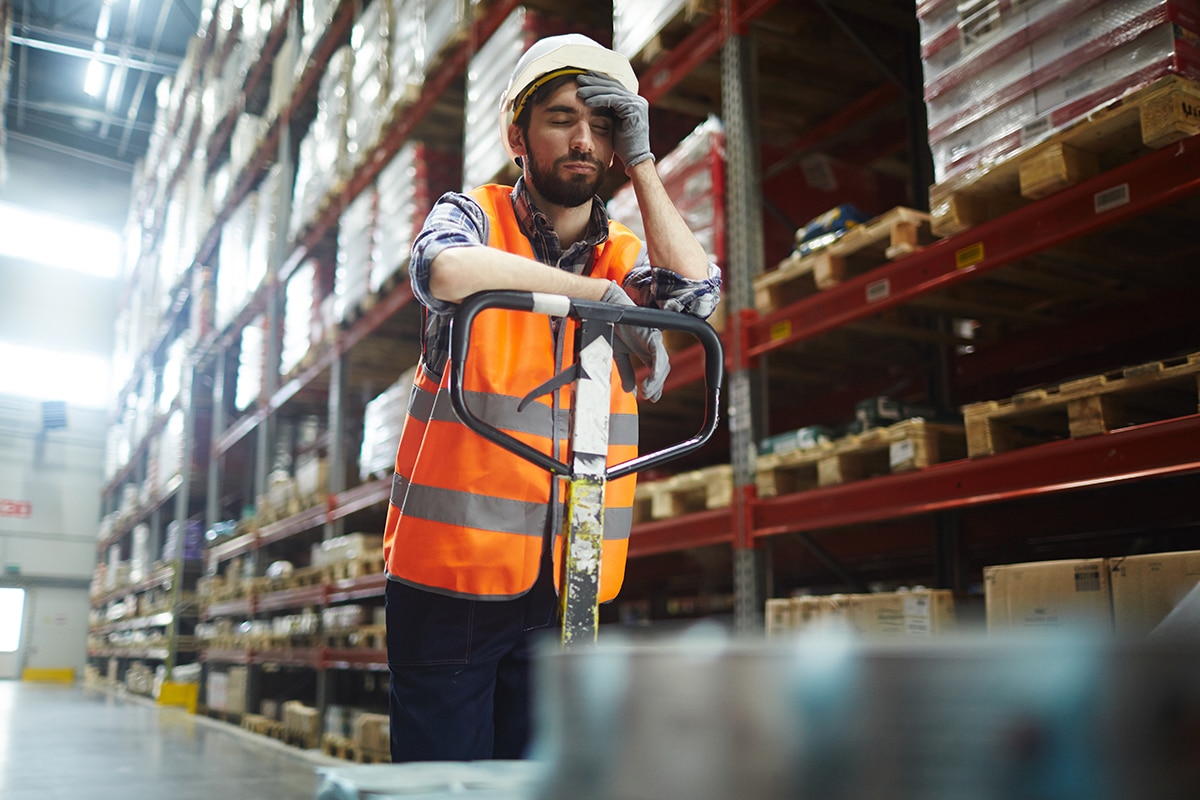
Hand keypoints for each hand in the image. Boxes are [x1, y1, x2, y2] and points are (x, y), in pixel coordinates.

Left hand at [575, 73, 653, 172]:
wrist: (635, 159)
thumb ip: (608, 111)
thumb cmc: (623, 147)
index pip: (614, 86)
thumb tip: (592, 101)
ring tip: (579, 92)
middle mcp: (637, 100)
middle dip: (594, 81)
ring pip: (611, 91)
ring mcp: (637, 103)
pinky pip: (612, 100)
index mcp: (633, 102)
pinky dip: (599, 100)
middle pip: (612, 85)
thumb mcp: (613, 124)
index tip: (583, 80)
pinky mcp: (634, 109)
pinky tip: (586, 102)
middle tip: (579, 78)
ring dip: (593, 90)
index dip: (598, 81)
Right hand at [601, 281, 669, 401]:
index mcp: (645, 350)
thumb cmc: (613, 328)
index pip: (655, 371)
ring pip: (663, 364)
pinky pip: (659, 354)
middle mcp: (652, 346)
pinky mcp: (652, 336)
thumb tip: (630, 390)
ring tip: (648, 392)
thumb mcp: (618, 355)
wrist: (607, 312)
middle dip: (657, 385)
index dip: (655, 385)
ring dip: (657, 380)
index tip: (651, 397)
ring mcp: (654, 340)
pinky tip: (653, 377)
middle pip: (662, 369)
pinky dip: (657, 367)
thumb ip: (626, 372)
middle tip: (651, 397)